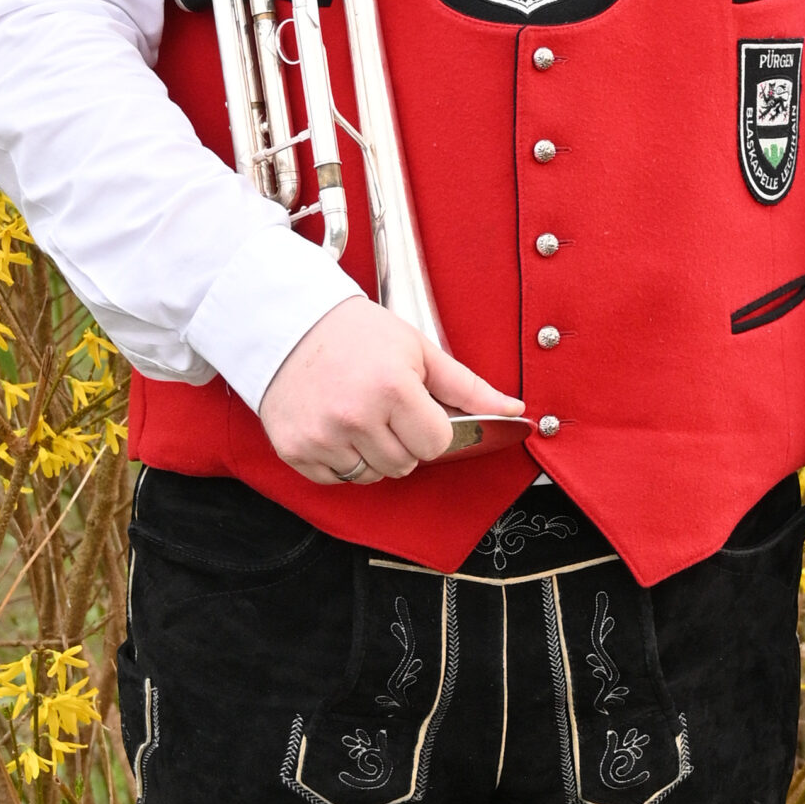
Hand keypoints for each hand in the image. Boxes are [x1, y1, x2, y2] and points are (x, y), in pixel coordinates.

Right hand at [259, 300, 522, 485]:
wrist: (288, 323)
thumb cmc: (356, 333)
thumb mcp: (417, 349)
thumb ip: (467, 386)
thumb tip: (516, 411)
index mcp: (393, 388)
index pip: (436, 444)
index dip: (431, 427)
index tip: (415, 408)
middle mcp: (356, 416)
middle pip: (405, 465)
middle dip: (402, 441)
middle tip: (383, 407)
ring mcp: (322, 436)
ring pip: (371, 476)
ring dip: (372, 454)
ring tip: (357, 415)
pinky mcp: (295, 450)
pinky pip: (335, 479)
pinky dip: (339, 460)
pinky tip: (333, 426)